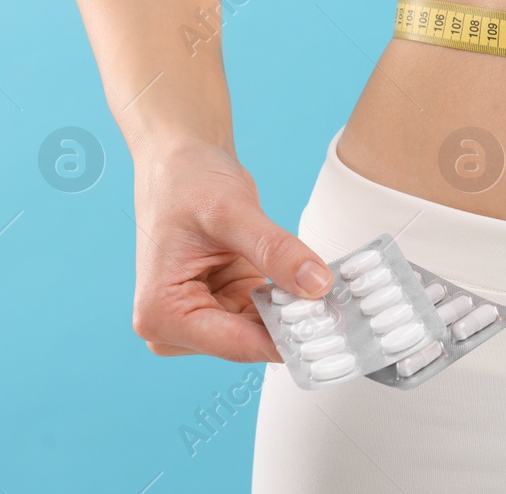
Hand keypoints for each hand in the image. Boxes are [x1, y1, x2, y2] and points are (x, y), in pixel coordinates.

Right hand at [130, 143, 331, 362]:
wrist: (182, 161)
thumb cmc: (187, 181)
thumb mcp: (233, 213)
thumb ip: (275, 251)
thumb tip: (317, 285)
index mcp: (161, 313)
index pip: (236, 343)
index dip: (287, 341)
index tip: (334, 337)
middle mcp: (175, 325)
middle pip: (250, 341)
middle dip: (295, 328)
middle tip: (344, 315)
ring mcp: (200, 316)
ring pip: (262, 331)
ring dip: (296, 315)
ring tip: (337, 301)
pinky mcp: (223, 303)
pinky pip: (264, 313)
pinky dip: (290, 302)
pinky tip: (317, 289)